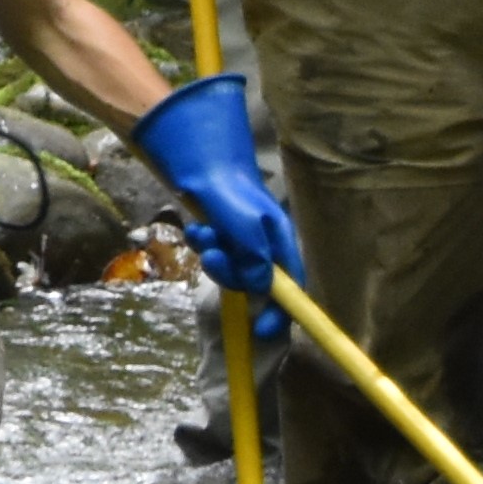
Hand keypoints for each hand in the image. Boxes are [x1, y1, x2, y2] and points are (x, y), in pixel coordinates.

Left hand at [127, 71, 302, 334]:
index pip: (290, 284)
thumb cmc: (220, 183)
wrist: (192, 153)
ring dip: (215, 260)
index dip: (281, 311)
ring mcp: (242, 235)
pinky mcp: (223, 231)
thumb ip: (253, 254)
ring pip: (232, 268)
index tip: (262, 330)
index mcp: (278, 235)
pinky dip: (206, 247)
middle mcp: (264, 238)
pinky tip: (197, 228)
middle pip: (257, 280)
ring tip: (203, 234)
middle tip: (214, 259)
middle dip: (234, 276)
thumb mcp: (240, 221)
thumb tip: (262, 287)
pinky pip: (216, 253)